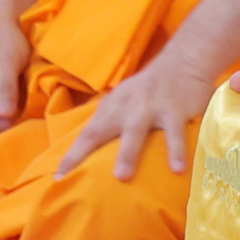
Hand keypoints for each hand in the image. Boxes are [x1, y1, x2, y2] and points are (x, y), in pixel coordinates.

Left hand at [52, 43, 224, 184]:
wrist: (182, 61)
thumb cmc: (149, 89)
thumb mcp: (125, 101)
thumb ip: (111, 121)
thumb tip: (93, 152)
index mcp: (112, 107)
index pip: (87, 133)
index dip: (72, 155)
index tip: (57, 177)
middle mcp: (125, 106)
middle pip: (101, 130)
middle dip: (85, 152)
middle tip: (76, 178)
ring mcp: (149, 107)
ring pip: (135, 131)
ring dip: (128, 153)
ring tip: (122, 177)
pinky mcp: (175, 109)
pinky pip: (174, 133)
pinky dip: (176, 151)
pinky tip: (177, 169)